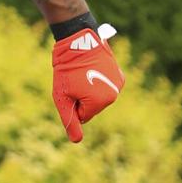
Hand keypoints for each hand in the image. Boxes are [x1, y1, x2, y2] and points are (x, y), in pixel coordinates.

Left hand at [51, 24, 124, 142]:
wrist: (78, 41)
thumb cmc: (66, 70)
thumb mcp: (62, 97)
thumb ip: (69, 120)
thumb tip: (76, 141)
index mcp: (101, 102)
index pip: (83, 116)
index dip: (71, 104)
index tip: (68, 89)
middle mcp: (114, 95)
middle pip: (92, 107)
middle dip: (81, 98)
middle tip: (73, 80)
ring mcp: (119, 84)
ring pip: (99, 97)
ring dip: (89, 89)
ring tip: (81, 73)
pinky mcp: (119, 75)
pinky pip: (105, 85)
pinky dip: (97, 81)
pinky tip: (91, 69)